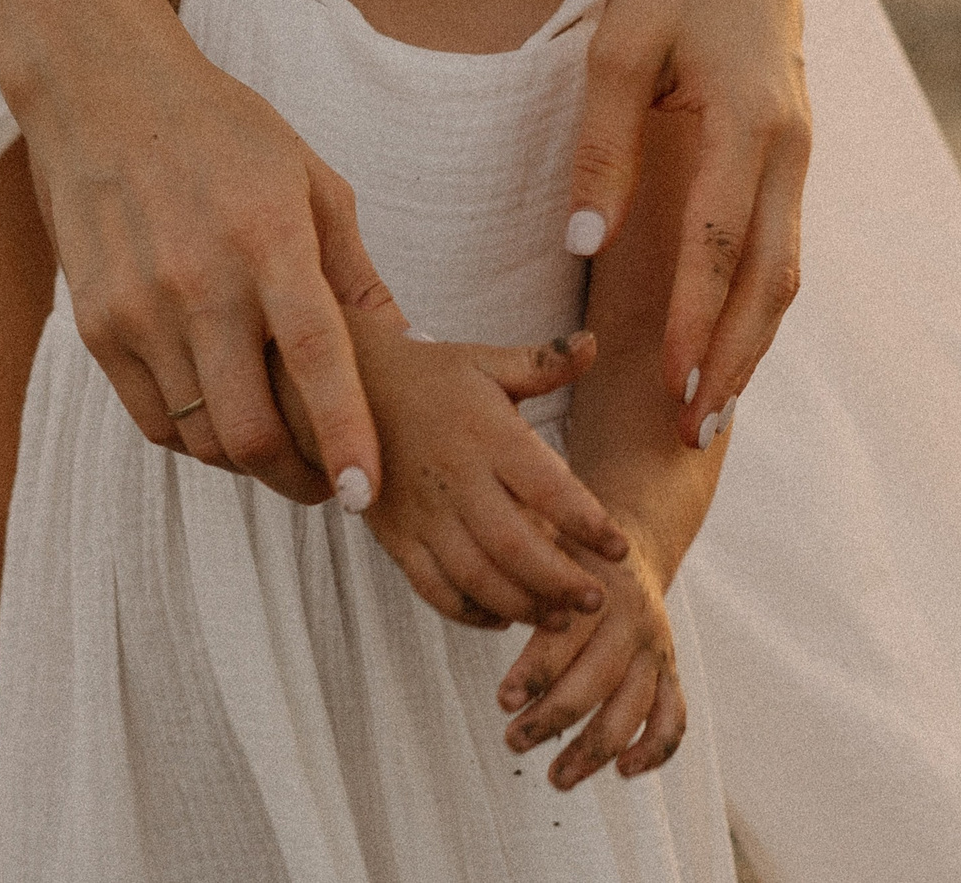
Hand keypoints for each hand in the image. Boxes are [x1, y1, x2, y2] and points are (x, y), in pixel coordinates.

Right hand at [29, 28, 383, 507]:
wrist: (103, 94)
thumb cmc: (224, 134)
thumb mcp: (311, 183)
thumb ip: (355, 274)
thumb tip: (414, 349)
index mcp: (268, 239)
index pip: (314, 358)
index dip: (345, 434)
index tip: (365, 493)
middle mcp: (199, 280)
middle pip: (250, 428)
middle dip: (297, 477)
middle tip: (326, 484)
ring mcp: (139, 307)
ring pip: (201, 437)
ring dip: (247, 460)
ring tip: (277, 446)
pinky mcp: (96, 325)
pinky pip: (154, 419)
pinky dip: (194, 438)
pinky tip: (220, 416)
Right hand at [272, 308, 632, 628]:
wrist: (341, 387)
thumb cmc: (430, 376)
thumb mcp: (484, 360)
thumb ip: (543, 361)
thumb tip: (596, 343)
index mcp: (485, 432)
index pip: (547, 485)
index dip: (587, 522)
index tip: (620, 547)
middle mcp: (455, 476)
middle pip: (512, 544)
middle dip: (559, 580)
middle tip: (596, 599)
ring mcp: (421, 511)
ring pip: (475, 575)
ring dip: (522, 604)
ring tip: (560, 616)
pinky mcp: (394, 535)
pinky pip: (433, 587)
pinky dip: (469, 613)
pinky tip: (502, 617)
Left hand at [495, 524, 687, 790]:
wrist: (624, 545)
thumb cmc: (562, 554)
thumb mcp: (540, 546)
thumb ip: (518, 575)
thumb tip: (480, 597)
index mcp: (596, 590)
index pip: (565, 639)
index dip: (534, 673)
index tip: (502, 701)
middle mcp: (632, 621)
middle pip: (596, 681)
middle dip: (551, 718)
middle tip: (512, 742)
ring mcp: (655, 649)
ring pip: (632, 709)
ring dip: (594, 749)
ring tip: (556, 778)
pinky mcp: (669, 670)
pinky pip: (672, 716)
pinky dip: (656, 749)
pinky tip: (624, 771)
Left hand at [566, 0, 809, 445]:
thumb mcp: (616, 50)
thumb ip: (601, 148)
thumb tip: (581, 242)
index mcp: (749, 122)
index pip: (719, 242)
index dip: (695, 316)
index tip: (670, 379)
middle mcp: (790, 149)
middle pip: (769, 277)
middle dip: (734, 358)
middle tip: (697, 433)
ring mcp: (801, 156)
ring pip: (784, 270)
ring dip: (751, 343)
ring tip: (712, 410)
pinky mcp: (792, 158)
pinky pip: (780, 245)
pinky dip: (757, 303)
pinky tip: (726, 345)